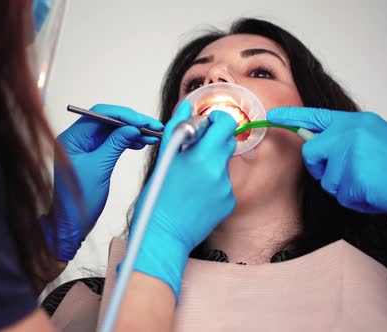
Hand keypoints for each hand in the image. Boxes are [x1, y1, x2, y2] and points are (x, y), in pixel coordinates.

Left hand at [49, 104, 162, 260]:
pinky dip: (126, 142)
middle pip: (107, 120)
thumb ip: (115, 145)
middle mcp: (76, 139)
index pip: (100, 115)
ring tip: (151, 136)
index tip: (143, 122)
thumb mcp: (100, 169)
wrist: (72, 224)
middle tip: (152, 127)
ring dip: (131, 132)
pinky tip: (140, 143)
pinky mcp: (92, 156)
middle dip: (131, 123)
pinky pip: (111, 142)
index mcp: (71, 138)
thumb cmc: (78, 201)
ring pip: (111, 131)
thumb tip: (132, 128)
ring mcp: (84, 147)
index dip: (124, 115)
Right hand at [131, 100, 237, 297]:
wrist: (164, 236)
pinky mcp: (229, 202)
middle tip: (193, 150)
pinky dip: (212, 184)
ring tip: (189, 179)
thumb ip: (177, 129)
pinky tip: (195, 194)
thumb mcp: (164, 159)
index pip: (225, 123)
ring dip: (210, 164)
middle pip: (227, 141)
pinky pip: (224, 183)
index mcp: (202, 156)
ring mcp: (226, 188)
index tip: (206, 124)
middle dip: (213, 140)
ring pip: (223, 163)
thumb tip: (186, 107)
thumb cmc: (157, 200)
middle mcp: (219, 171)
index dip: (217, 119)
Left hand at [268, 107, 386, 216]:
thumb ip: (346, 140)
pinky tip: (377, 194)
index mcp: (357, 122)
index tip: (272, 116)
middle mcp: (351, 133)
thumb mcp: (375, 140)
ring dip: (346, 189)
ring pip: (326, 180)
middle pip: (311, 152)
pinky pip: (342, 197)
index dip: (292, 117)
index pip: (316, 117)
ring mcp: (351, 154)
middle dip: (321, 169)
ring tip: (373, 183)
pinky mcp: (354, 178)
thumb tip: (318, 147)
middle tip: (351, 174)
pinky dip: (358, 202)